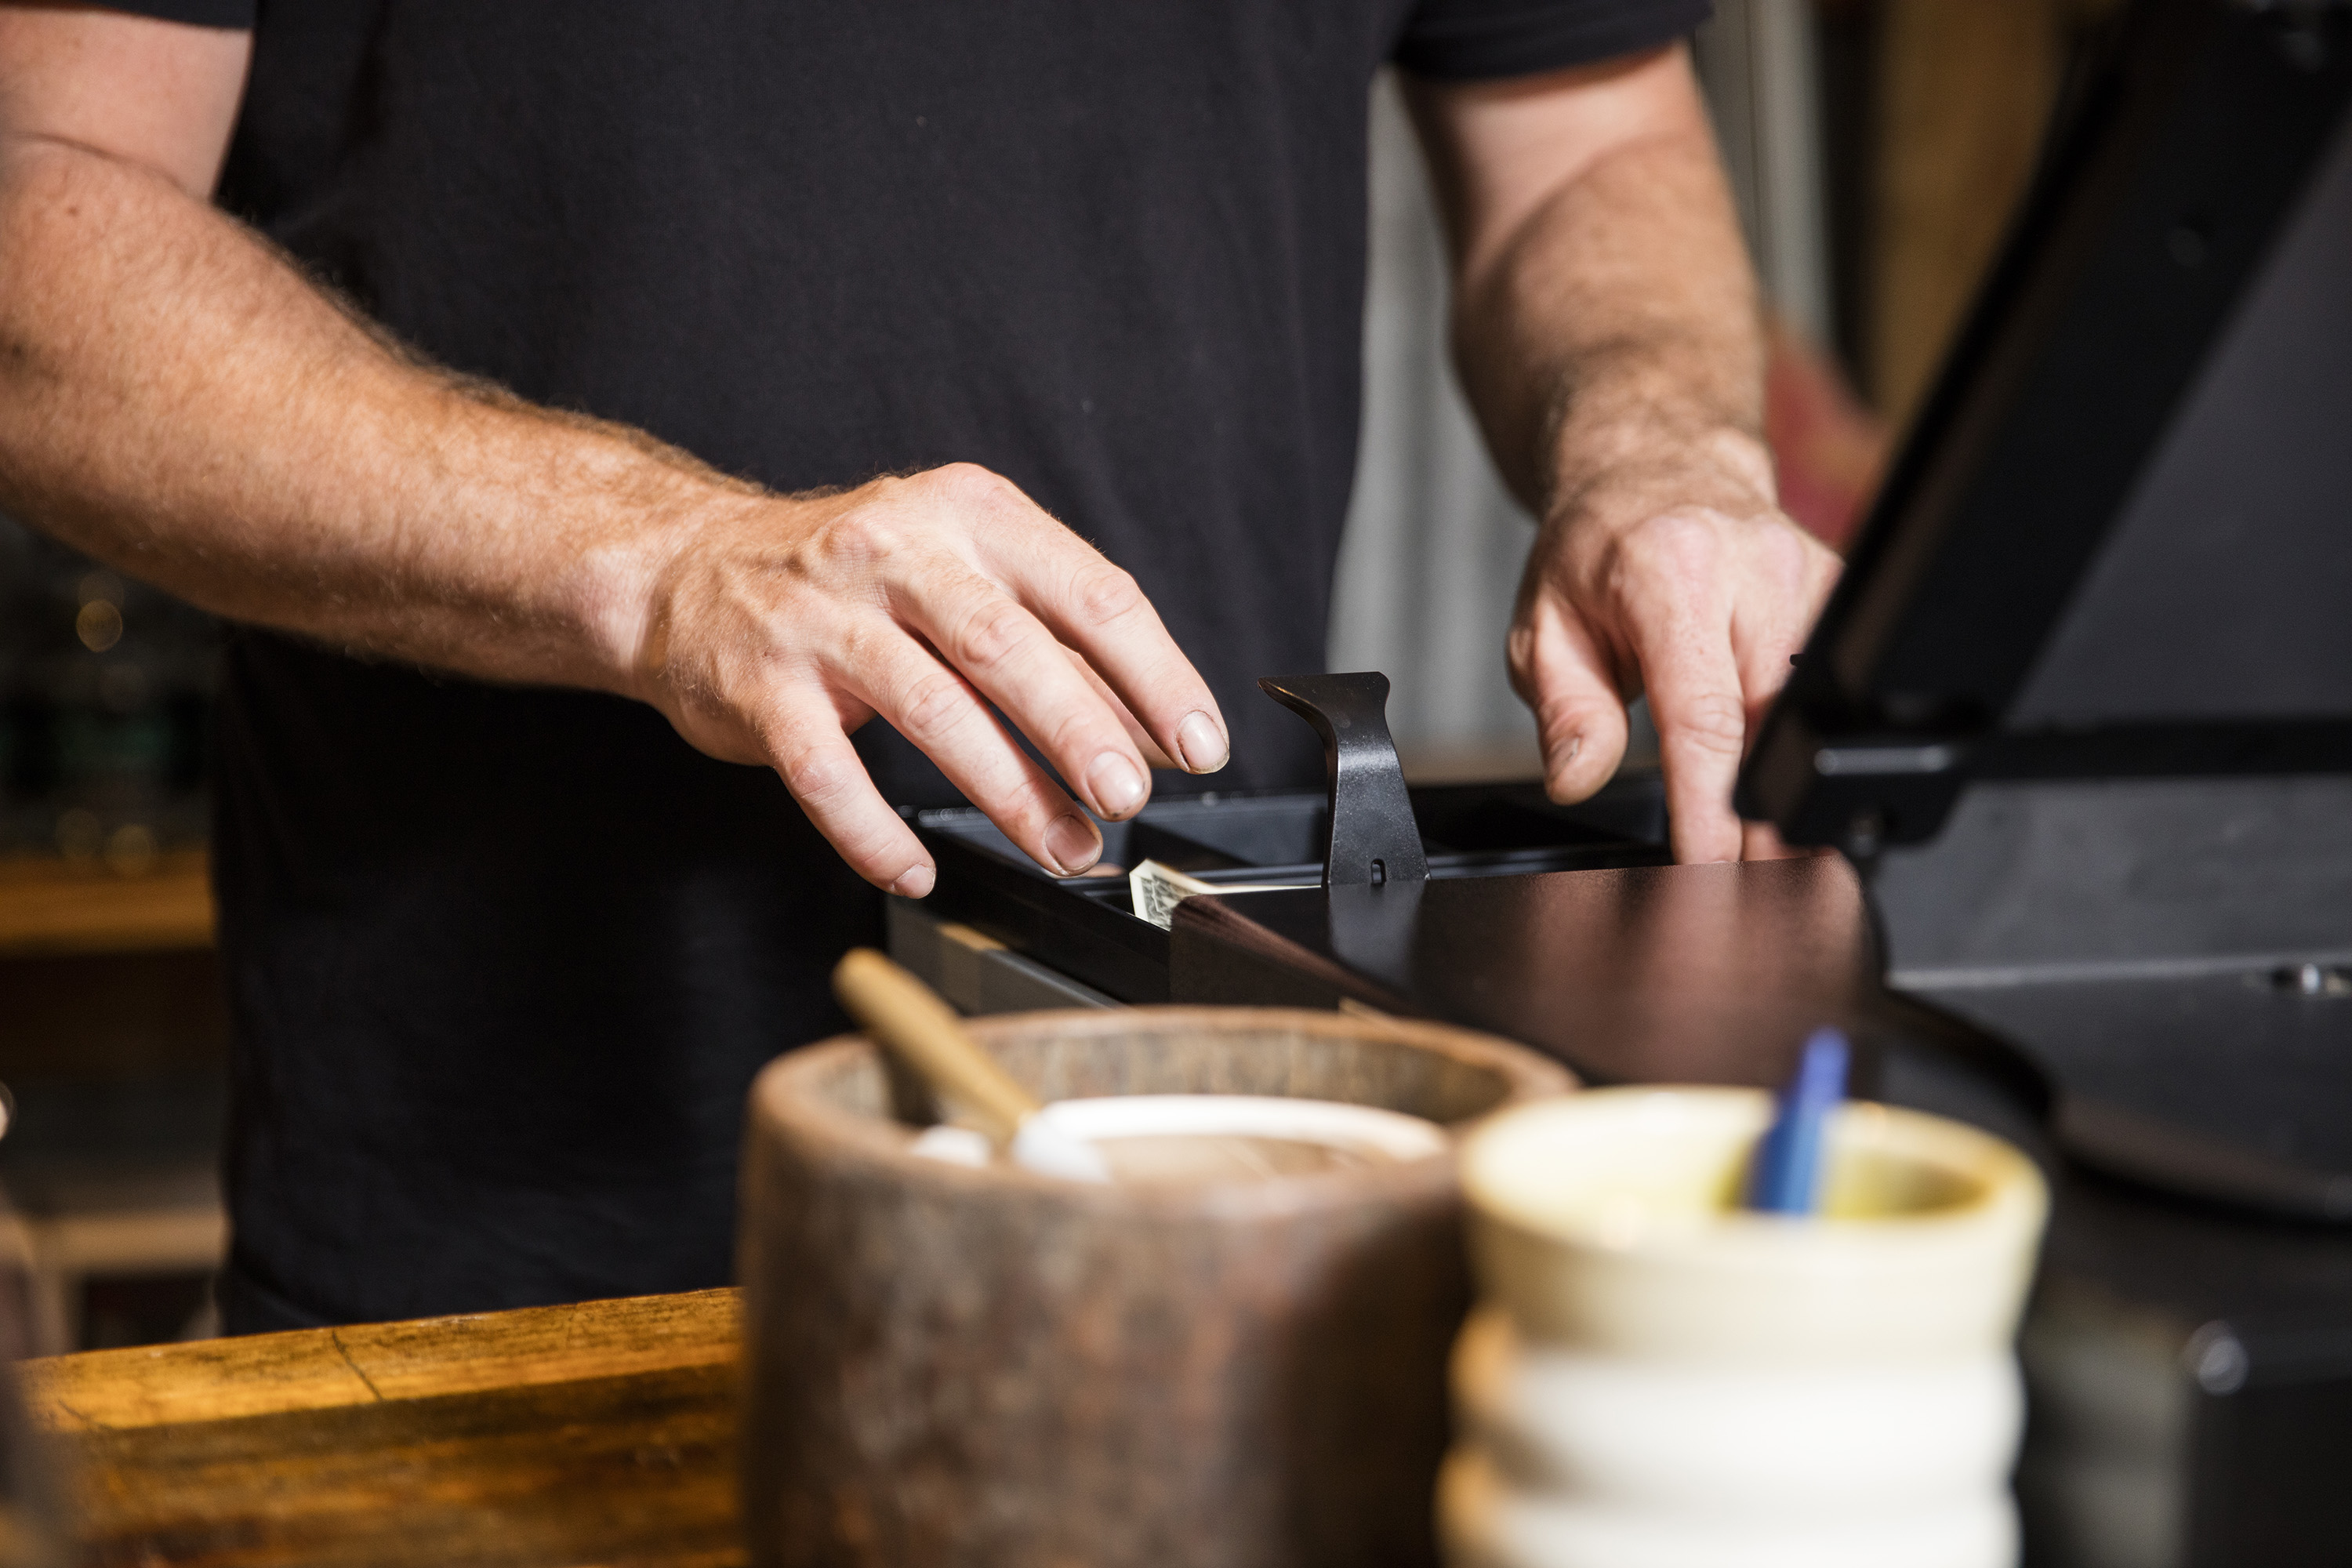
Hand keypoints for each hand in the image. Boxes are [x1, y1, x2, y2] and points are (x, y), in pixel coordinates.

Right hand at [621, 463, 1229, 894]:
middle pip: (1007, 644)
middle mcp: (896, 552)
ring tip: (1062, 846)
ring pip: (929, 708)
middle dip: (1080, 730)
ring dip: (1008, 790)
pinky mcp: (761, 687)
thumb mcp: (961, 570)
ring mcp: (822, 619)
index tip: (1197, 744)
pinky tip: (917, 870)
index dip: (1153, 675)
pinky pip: (827, 772)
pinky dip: (876, 831)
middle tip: (1129, 797)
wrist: (685, 568)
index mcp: (970, 514)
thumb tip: (1148, 731)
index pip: (1086, 592)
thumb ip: (1052, 640)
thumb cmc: (852, 580)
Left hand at [1510, 429, 1839, 862]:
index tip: (1713, 865)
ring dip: (1794, 790)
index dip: (1714, 803)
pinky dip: (1810, 746)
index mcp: (1670, 572)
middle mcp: (1754, 569)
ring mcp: (1810, 577)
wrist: (1655, 465)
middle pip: (1777, 720)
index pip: (1705, 713)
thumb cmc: (1594, 549)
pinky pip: (1831, 686)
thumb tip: (1578, 777)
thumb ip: (1565, 708)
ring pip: (1816, 710)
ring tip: (1771, 861)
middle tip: (1749, 893)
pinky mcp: (1840, 591)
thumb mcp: (1543, 626)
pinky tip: (1790, 795)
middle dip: (1766, 817)